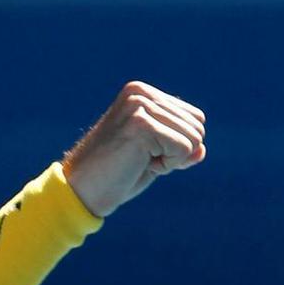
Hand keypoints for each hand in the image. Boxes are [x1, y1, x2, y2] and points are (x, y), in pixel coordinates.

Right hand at [62, 81, 206, 217]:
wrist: (81, 191)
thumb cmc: (115, 175)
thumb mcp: (155, 157)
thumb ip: (181, 148)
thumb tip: (201, 150)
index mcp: (142, 93)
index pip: (195, 117)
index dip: (178, 145)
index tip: (145, 153)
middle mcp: (141, 93)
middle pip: (198, 127)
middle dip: (176, 153)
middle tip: (140, 160)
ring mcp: (140, 106)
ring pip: (193, 139)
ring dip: (171, 160)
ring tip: (137, 161)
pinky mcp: (141, 124)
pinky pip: (183, 150)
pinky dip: (167, 166)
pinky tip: (138, 164)